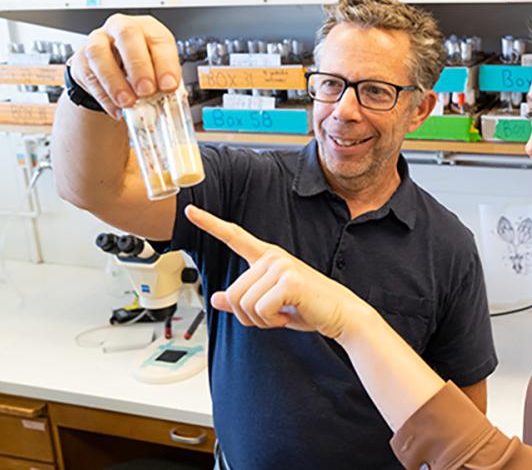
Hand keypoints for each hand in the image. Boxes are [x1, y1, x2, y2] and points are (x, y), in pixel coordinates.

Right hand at [68, 14, 180, 118]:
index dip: (166, 63)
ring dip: (115, 81)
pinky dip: (103, 96)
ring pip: (99, 53)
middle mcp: (121, 28)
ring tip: (128, 102)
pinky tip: (116, 109)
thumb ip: (163, 82)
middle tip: (146, 90)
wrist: (112, 69)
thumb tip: (170, 98)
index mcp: (148, 28)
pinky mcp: (81, 59)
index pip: (158, 39)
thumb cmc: (141, 66)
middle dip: (138, 65)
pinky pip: (89, 75)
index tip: (169, 86)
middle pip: (127, 35)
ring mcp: (97, 41)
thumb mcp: (157, 70)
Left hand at [185, 205, 362, 338]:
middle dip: (248, 315)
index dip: (210, 224)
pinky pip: (260, 310)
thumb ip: (242, 301)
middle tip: (273, 314)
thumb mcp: (270, 305)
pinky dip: (271, 321)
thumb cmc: (308, 306)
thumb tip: (216, 299)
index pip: (234, 236)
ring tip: (283, 312)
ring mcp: (280, 266)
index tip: (190, 211)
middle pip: (232, 294)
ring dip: (260, 319)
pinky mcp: (288, 281)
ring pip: (243, 304)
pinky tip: (288, 314)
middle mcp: (272, 257)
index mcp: (267, 257)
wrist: (340, 314)